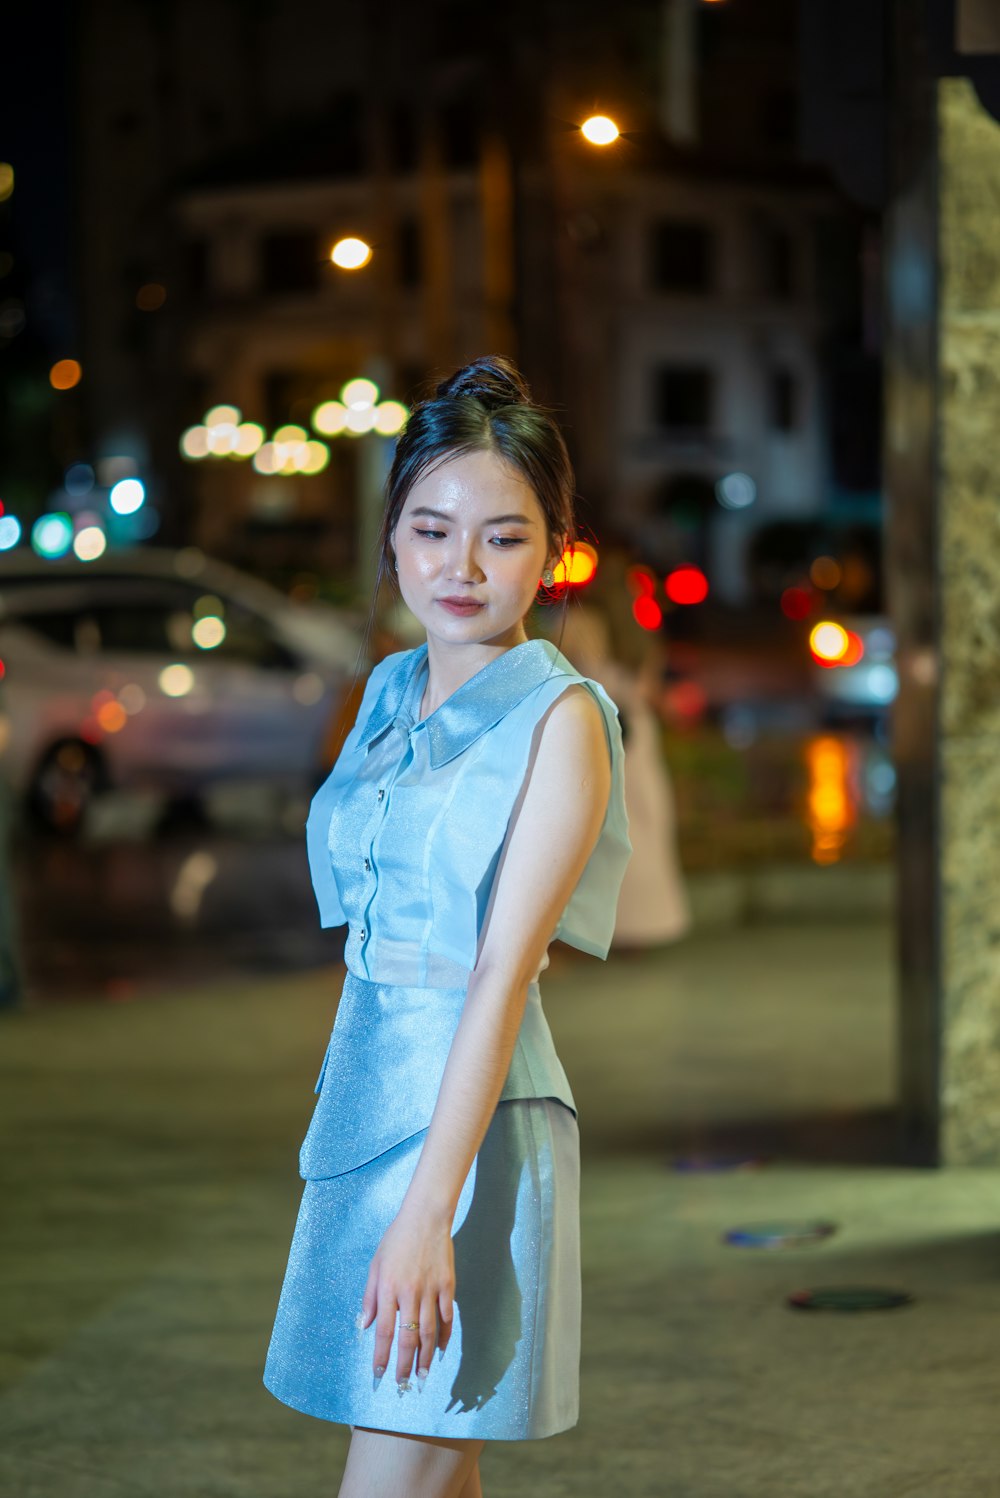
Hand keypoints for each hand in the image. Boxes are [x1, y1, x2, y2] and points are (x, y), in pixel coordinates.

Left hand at [358, 1202, 455, 1387]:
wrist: (426, 1217)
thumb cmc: (396, 1240)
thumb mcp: (375, 1265)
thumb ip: (370, 1297)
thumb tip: (364, 1325)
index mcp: (388, 1288)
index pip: (383, 1331)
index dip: (380, 1356)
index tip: (378, 1375)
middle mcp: (410, 1293)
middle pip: (408, 1338)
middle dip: (404, 1365)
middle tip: (403, 1384)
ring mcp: (431, 1290)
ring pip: (429, 1332)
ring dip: (425, 1358)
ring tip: (423, 1376)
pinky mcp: (448, 1286)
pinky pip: (446, 1317)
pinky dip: (444, 1336)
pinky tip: (441, 1350)